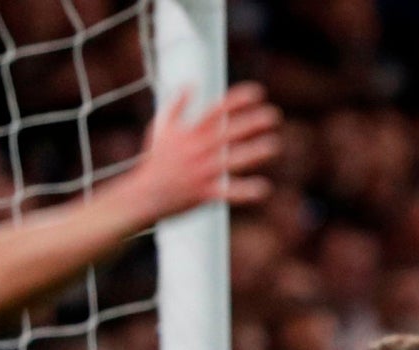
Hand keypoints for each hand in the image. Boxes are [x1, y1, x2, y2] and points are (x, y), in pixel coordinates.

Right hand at [122, 85, 279, 222]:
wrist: (143, 195)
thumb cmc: (154, 162)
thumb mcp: (160, 128)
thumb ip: (176, 105)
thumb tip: (190, 84)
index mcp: (190, 133)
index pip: (217, 110)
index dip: (238, 100)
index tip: (258, 93)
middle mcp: (198, 149)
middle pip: (229, 131)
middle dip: (253, 122)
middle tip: (274, 115)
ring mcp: (202, 171)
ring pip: (233, 159)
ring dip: (255, 152)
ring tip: (275, 145)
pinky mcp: (204, 193)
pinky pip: (228, 192)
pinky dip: (245, 191)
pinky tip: (264, 188)